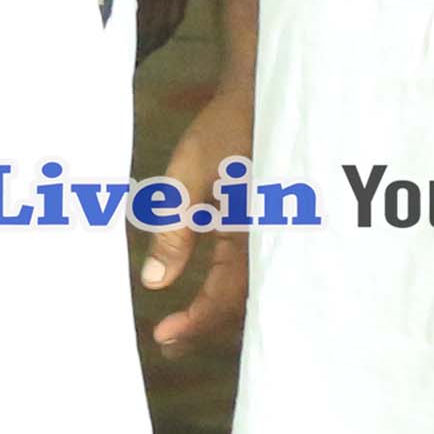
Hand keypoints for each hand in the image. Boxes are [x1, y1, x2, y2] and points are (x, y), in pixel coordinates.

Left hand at [136, 76, 253, 356]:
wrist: (267, 90)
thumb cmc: (227, 127)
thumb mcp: (190, 175)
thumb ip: (173, 229)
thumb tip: (153, 283)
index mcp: (257, 233)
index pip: (226, 296)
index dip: (195, 323)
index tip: (162, 338)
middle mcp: (276, 241)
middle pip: (245, 302)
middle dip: (207, 326)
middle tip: (170, 344)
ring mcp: (279, 232)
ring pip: (255, 288)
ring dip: (221, 309)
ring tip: (183, 328)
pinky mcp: (275, 221)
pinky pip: (260, 265)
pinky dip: (236, 285)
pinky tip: (215, 291)